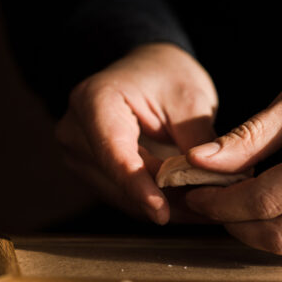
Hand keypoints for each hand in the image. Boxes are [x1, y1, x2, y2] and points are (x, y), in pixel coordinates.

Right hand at [55, 43, 217, 223]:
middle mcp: (75, 129)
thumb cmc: (167, 75)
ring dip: (162, 206)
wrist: (148, 69)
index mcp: (94, 100)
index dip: (138, 187)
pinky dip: (154, 201)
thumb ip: (196, 142)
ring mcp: (77, 153)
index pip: (113, 153)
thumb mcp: (190, 100)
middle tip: (207, 211)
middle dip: (162, 200)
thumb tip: (207, 186)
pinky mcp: (90, 170)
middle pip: (116, 180)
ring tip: (202, 208)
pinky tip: (185, 204)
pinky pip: (122, 195)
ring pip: (120, 195)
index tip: (161, 212)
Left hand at [184, 40, 281, 258]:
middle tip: (211, 202)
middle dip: (234, 224)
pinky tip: (278, 211)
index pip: (265, 201)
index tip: (195, 192)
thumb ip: (251, 135)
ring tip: (240, 205)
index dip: (221, 203)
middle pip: (280, 237)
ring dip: (261, 234)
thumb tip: (201, 160)